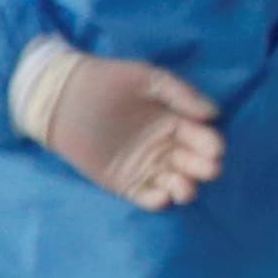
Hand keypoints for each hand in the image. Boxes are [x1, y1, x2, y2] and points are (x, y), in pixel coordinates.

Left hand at [8, 37, 225, 208]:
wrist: (62, 97)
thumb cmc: (107, 81)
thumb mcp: (147, 78)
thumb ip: (181, 93)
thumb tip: (214, 113)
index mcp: (174, 121)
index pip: (200, 137)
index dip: (210, 145)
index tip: (215, 150)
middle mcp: (164, 146)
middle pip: (191, 163)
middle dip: (202, 168)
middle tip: (207, 170)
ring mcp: (144, 166)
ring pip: (173, 182)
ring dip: (184, 188)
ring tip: (184, 188)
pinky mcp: (123, 183)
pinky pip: (145, 196)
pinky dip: (156, 200)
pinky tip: (162, 196)